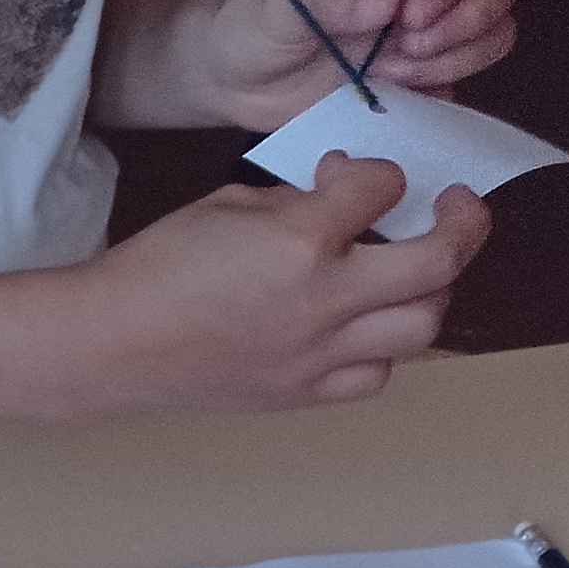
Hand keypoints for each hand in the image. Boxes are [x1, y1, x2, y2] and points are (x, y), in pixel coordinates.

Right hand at [70, 156, 487, 408]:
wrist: (108, 346)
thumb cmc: (156, 269)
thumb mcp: (230, 206)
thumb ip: (298, 201)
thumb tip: (341, 198)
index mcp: (300, 241)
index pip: (381, 187)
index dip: (376, 173)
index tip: (354, 176)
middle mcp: (322, 302)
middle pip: (438, 263)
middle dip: (460, 225)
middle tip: (452, 210)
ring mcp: (316, 356)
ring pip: (423, 324)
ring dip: (429, 291)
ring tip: (412, 274)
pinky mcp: (301, 394)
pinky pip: (374, 374)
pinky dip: (383, 346)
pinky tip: (363, 327)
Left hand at [187, 0, 523, 129]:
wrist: (238, 81)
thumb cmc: (256, 27)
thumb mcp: (281, 8)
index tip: (411, 13)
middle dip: (468, 19)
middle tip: (408, 43)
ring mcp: (431, 33)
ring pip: (493, 35)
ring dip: (452, 59)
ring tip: (392, 71)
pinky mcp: (423, 79)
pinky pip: (464, 84)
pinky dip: (440, 91)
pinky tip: (394, 93)